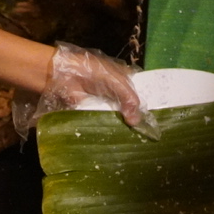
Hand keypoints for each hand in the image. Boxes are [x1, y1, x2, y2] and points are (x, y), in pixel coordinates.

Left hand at [14, 42, 159, 139]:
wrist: (58, 76)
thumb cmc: (87, 71)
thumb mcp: (113, 79)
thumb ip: (127, 97)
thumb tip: (136, 121)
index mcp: (121, 80)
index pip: (138, 95)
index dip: (145, 107)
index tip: (156, 121)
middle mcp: (113, 94)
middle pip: (129, 110)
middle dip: (135, 121)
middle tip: (146, 136)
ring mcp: (101, 106)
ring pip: (116, 120)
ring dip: (122, 129)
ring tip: (134, 142)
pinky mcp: (90, 116)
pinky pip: (101, 126)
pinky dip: (107, 132)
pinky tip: (116, 142)